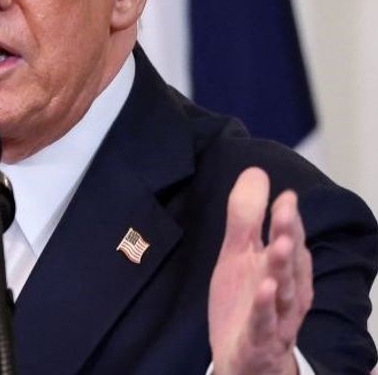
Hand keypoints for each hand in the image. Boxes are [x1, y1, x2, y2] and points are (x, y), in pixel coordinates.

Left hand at [209, 167, 312, 374]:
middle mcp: (286, 291)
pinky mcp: (260, 341)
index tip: (284, 195)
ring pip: (283, 291)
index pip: (288, 240)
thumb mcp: (239, 256)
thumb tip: (257, 173)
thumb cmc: (247, 302)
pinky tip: (264, 288)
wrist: (245, 360)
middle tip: (286, 209)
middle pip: (289, 261)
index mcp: (283, 269)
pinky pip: (263, 324)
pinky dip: (264, 307)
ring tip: (278, 243)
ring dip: (281, 266)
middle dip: (288, 235)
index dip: (286, 220)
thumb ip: (247, 217)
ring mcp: (275, 317)